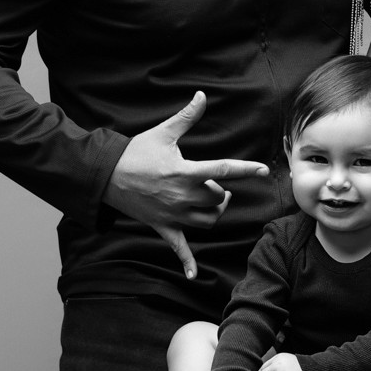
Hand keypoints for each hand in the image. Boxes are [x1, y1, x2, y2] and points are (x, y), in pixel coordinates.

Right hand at [103, 91, 268, 280]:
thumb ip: (186, 116)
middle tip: (213, 183)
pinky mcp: (162, 226)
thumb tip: (202, 95)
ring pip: (208, 220)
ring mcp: (173, 214)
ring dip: (215, 212)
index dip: (246, 169)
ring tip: (214, 202)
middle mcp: (182, 196)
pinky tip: (193, 275)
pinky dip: (187, 262)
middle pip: (217, 198)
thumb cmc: (136, 152)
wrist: (105, 175)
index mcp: (185, 172)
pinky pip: (178, 248)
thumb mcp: (163, 133)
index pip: (224, 170)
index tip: (264, 170)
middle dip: (220, 190)